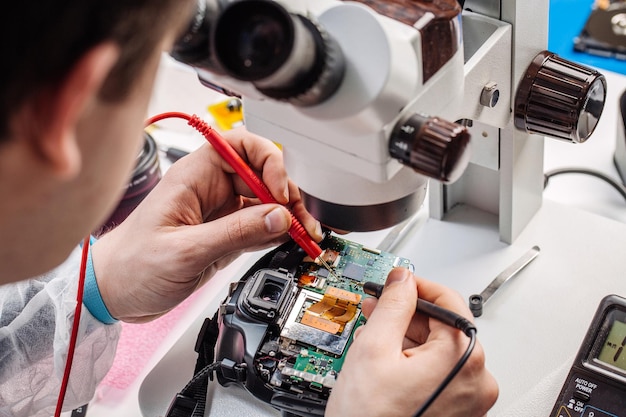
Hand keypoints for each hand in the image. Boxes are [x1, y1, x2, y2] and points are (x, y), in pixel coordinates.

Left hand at [91, 127, 321, 322]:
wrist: (114, 293)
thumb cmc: (132, 264)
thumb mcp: (185, 250)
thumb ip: (236, 232)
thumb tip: (279, 217)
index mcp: (195, 176)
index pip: (242, 146)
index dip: (268, 161)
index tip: (279, 191)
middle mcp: (210, 189)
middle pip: (262, 176)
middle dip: (287, 196)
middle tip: (302, 222)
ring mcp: (220, 213)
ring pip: (266, 203)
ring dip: (289, 217)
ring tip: (306, 236)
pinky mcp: (225, 235)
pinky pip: (260, 227)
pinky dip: (279, 233)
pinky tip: (290, 242)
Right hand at [326, 268, 497, 416]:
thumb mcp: (375, 348)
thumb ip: (393, 304)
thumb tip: (402, 279)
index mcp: (463, 360)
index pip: (448, 302)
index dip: (417, 286)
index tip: (397, 282)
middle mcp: (476, 381)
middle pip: (444, 327)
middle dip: (408, 314)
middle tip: (379, 306)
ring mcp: (469, 400)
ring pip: (439, 350)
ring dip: (408, 336)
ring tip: (377, 334)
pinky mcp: (458, 412)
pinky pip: (439, 373)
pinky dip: (414, 361)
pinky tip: (388, 358)